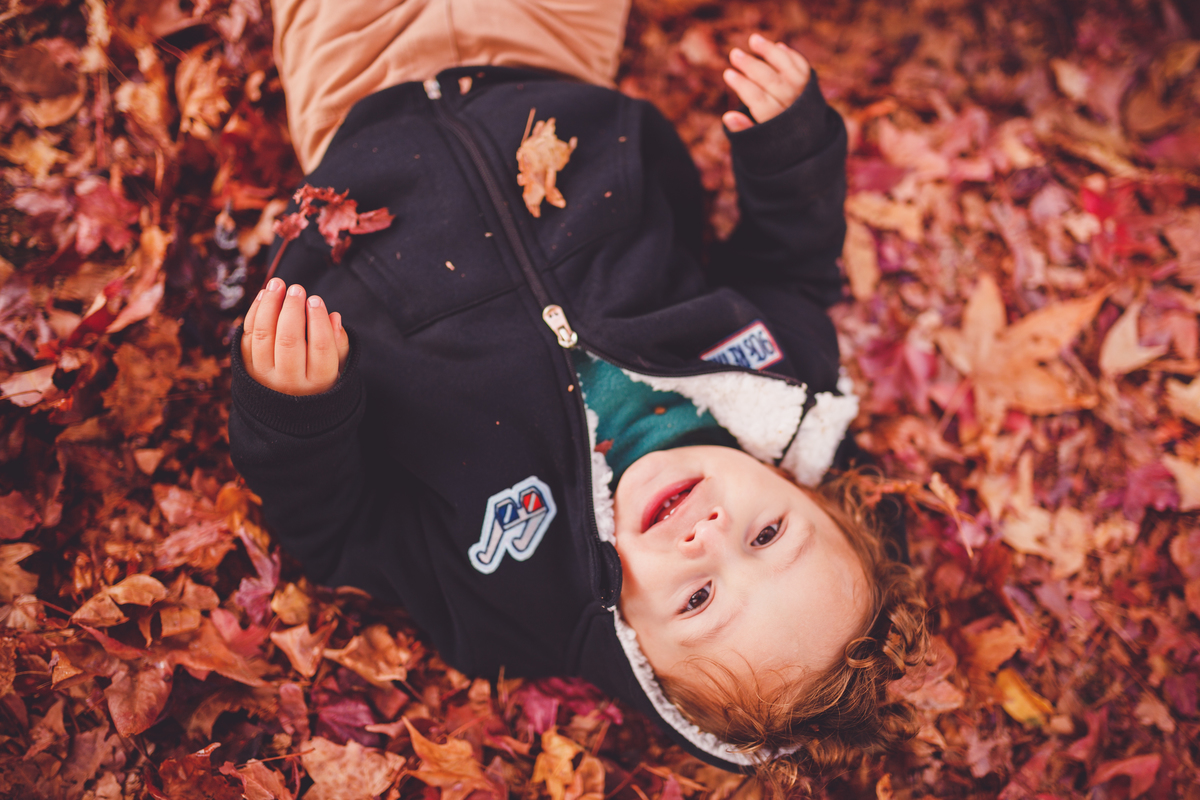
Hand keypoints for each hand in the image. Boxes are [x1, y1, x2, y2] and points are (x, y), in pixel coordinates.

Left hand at [242, 278, 349, 395]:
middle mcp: (290, 382)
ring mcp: (265, 376)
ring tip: (278, 284)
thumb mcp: (338, 367)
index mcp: (319, 383)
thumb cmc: (319, 377)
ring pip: (263, 335)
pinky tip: (265, 294)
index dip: (318, 321)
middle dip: (292, 310)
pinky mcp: (247, 367)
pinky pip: (247, 335)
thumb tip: (334, 317)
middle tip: (297, 289)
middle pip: (289, 341)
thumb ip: (340, 344)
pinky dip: (254, 312)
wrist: (286, 407)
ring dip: (269, 305)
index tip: (316, 300)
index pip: (320, 348)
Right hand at [722, 33, 810, 132]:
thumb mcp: (758, 142)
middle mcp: (794, 108)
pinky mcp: (812, 86)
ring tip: (753, 39)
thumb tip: (727, 116)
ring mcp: (805, 95)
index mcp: (779, 124)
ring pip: (788, 70)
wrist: (810, 143)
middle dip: (752, 66)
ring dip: (771, 52)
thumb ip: (743, 129)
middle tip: (734, 54)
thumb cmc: (774, 139)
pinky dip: (790, 55)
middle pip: (773, 83)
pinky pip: (803, 67)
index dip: (743, 86)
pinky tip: (776, 45)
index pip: (759, 101)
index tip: (728, 73)